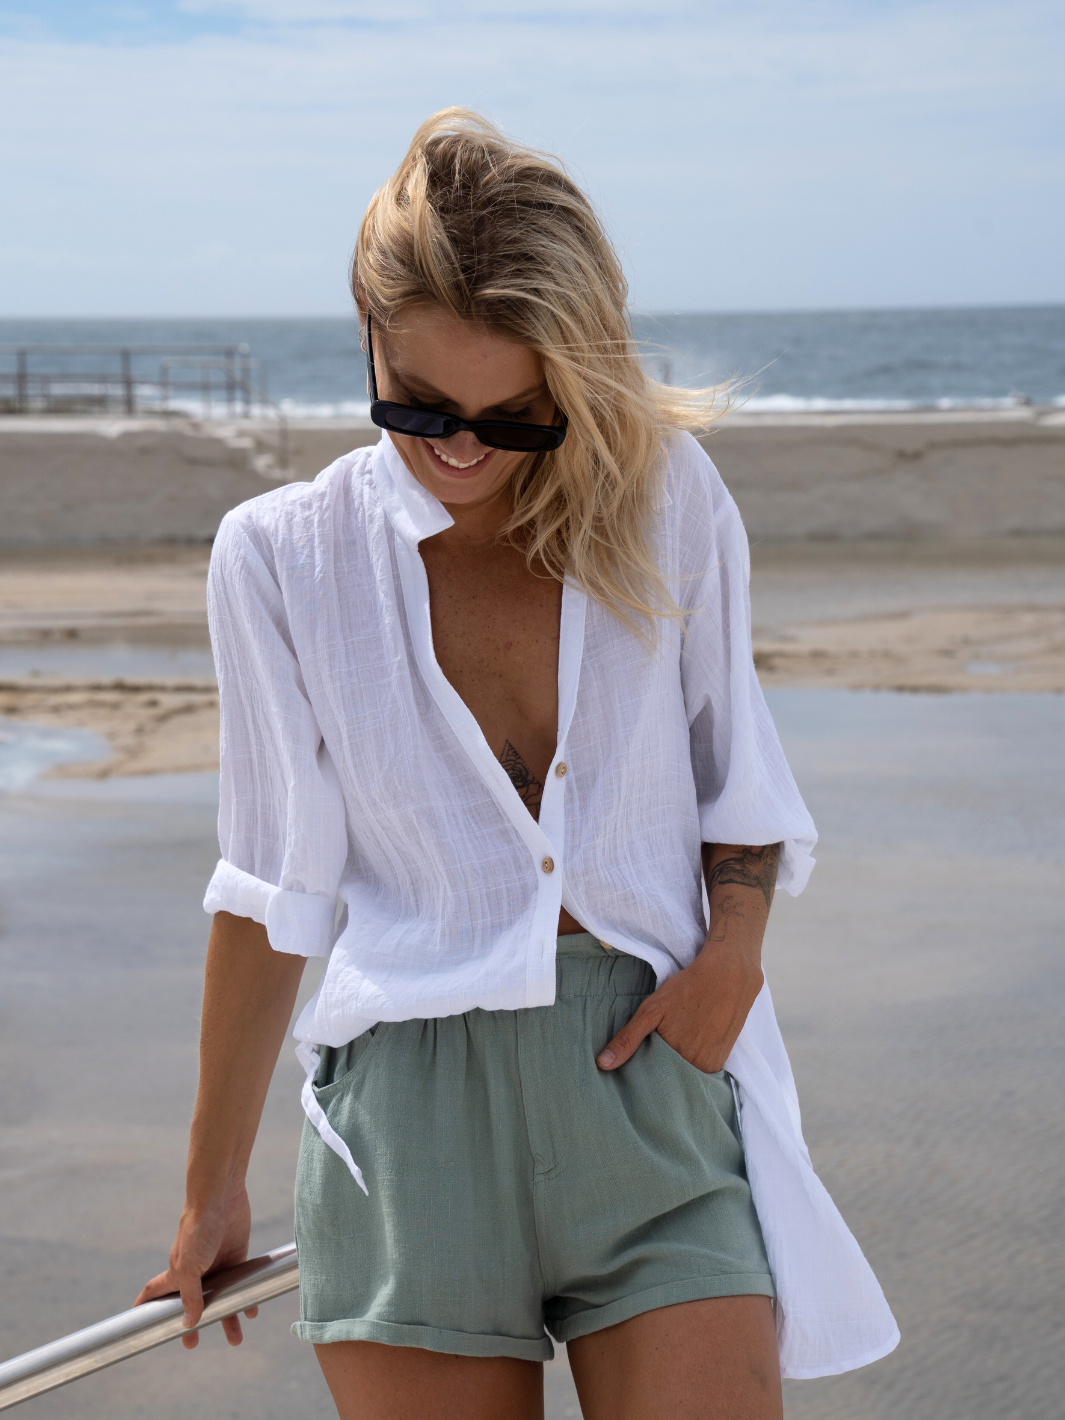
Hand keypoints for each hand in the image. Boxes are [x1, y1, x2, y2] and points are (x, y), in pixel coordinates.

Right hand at [134, 1186, 258, 1348]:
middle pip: (192, 1303)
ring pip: (221, 1297)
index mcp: (176, 1271)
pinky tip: (252, 1309)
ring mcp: (216, 1263)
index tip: (137, 1322)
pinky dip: (247, 1297)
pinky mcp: (236, 1254)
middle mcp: (195, 1270)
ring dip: (228, 1317)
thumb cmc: (198, 1227)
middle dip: (193, 1325)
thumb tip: (189, 1323)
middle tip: (192, 1345)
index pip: (155, 1292)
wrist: (222, 1196)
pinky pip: (241, 1282)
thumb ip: (190, 1295)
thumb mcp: (189, 1266)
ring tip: (236, 1339)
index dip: (145, 1306)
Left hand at [596, 937, 762, 1074]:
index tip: (633, 1070)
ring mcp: (712, 1065)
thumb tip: (603, 1065)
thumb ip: (628, 1039)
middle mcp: (697, 1068)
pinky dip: (692, 1061)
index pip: (652, 1081)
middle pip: (670, 1079)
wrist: (729, 975)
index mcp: (677, 1060)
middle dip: (659, 1071)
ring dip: (677, 1066)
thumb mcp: (652, 1010)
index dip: (642, 1074)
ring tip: (673, 1044)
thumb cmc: (687, 989)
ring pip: (685, 1075)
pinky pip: (701, 1070)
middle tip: (654, 1049)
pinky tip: (688, 1042)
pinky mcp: (722, 1060)